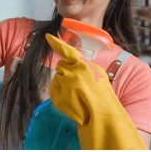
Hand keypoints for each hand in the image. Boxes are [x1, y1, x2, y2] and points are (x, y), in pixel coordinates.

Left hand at [46, 33, 146, 149]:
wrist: (101, 115)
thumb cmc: (102, 94)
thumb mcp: (98, 73)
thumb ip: (85, 64)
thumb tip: (73, 61)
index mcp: (83, 65)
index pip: (67, 50)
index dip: (56, 42)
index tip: (47, 36)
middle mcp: (71, 73)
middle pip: (61, 65)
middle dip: (67, 71)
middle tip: (78, 82)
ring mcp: (63, 85)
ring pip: (58, 77)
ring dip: (64, 82)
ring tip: (77, 93)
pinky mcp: (57, 96)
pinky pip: (54, 88)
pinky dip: (60, 91)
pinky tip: (71, 98)